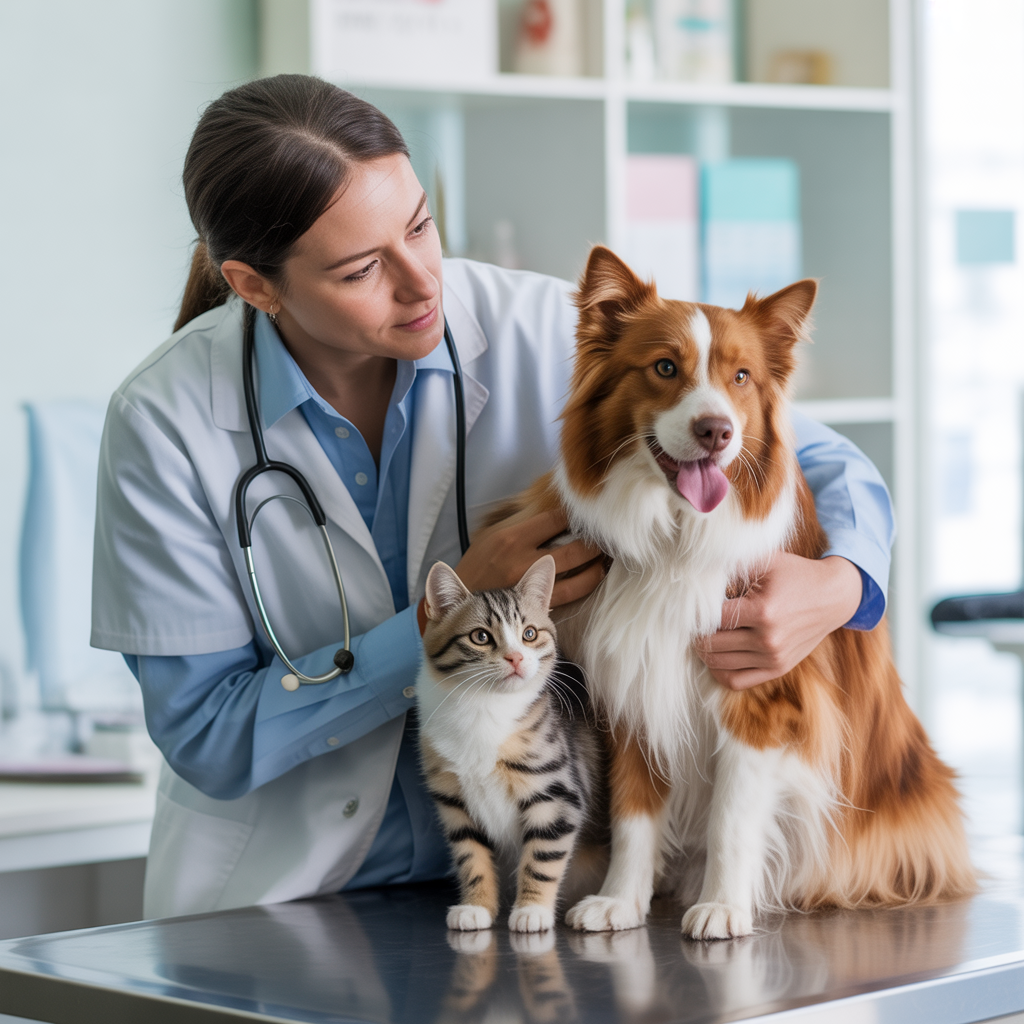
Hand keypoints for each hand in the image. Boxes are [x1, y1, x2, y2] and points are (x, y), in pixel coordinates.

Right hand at [455, 509, 605, 607]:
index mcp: (511, 538)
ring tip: (606, 555)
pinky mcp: (539, 607)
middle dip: (595, 540)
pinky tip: (596, 574)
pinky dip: (589, 582)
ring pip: (581, 574)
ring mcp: (534, 587)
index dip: (575, 513)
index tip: (587, 510)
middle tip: (607, 535)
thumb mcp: (490, 535)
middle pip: (575, 547)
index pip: (555, 519)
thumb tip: (547, 500)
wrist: (461, 606)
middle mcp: (524, 561)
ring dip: (598, 563)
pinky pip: (574, 594)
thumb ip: (519, 521)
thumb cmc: (478, 567)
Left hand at [697, 554, 862, 690]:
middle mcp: (767, 639)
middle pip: (711, 644)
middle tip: (690, 623)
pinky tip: (715, 656)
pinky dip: (719, 672)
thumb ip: (732, 565)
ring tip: (700, 637)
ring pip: (719, 664)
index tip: (689, 606)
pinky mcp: (778, 668)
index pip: (711, 619)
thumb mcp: (766, 561)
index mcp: (762, 611)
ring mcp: (773, 657)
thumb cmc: (795, 574)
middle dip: (695, 633)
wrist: (833, 596)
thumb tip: (697, 572)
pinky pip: (736, 681)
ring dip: (704, 653)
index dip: (695, 613)